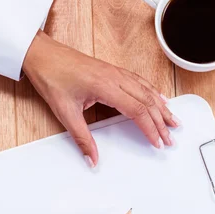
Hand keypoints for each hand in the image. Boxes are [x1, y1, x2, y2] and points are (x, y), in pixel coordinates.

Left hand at [23, 31, 179, 166]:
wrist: (41, 55)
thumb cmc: (52, 77)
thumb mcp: (65, 113)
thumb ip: (82, 138)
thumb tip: (92, 159)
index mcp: (106, 86)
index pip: (137, 110)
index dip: (150, 128)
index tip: (157, 141)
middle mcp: (115, 77)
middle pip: (147, 101)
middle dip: (161, 121)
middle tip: (171, 137)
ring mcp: (115, 72)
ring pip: (146, 90)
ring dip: (161, 106)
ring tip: (173, 119)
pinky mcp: (112, 70)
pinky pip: (139, 81)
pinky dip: (152, 92)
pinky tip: (159, 97)